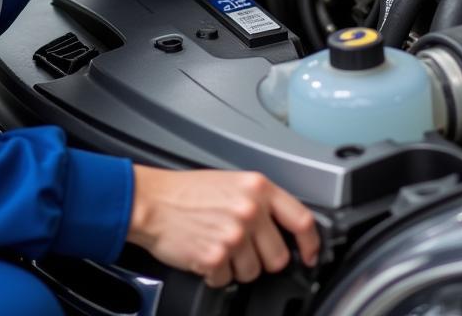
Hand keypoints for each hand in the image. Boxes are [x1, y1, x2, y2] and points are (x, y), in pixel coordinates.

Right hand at [126, 165, 318, 288]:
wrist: (151, 201)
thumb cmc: (186, 191)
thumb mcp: (231, 181)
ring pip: (254, 272)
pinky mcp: (216, 257)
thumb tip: (283, 226)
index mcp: (257, 187)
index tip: (309, 254)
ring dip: (237, 267)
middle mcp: (249, 210)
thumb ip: (259, 200)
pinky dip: (216, 274)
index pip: (301, 219)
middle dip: (263, 259)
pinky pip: (227, 281)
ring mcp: (234, 234)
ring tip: (219, 246)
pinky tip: (205, 253)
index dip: (310, 243)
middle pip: (278, 256)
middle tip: (242, 248)